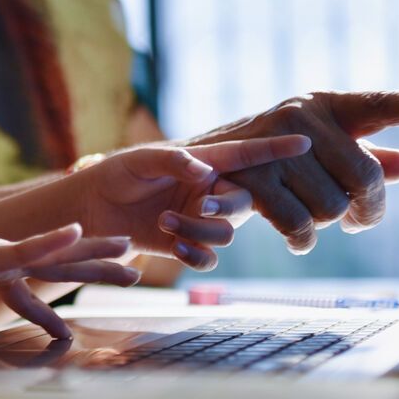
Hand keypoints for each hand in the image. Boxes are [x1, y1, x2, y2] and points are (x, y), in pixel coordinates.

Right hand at [0, 217, 135, 340]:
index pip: (46, 270)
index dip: (77, 268)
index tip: (105, 268)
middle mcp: (4, 255)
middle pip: (62, 262)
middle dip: (100, 265)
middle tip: (136, 266)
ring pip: (56, 257)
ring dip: (92, 256)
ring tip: (126, 254)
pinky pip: (23, 251)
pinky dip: (50, 242)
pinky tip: (74, 231)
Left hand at [78, 137, 314, 269]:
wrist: (92, 210)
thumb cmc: (117, 174)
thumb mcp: (141, 160)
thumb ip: (173, 160)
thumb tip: (203, 170)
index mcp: (205, 162)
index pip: (247, 155)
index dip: (276, 149)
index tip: (306, 140)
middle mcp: (210, 191)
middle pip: (244, 203)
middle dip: (225, 207)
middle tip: (198, 204)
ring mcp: (201, 219)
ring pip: (226, 233)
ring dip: (200, 230)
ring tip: (164, 221)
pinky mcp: (188, 244)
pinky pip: (209, 257)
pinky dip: (197, 256)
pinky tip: (177, 248)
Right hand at [185, 90, 398, 252]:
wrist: (193, 169)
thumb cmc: (268, 161)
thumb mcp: (315, 153)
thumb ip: (359, 157)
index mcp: (327, 105)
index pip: (382, 103)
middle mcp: (302, 115)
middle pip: (365, 178)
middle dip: (367, 211)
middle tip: (357, 222)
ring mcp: (276, 145)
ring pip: (332, 208)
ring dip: (324, 225)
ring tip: (307, 219)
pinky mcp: (252, 178)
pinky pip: (299, 226)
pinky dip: (301, 241)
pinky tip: (297, 239)